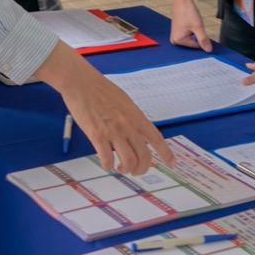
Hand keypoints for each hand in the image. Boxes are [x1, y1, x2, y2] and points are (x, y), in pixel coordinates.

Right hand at [44, 42, 172, 174]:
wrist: (81, 83)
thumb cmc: (101, 89)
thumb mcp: (125, 102)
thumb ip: (132, 118)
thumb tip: (136, 132)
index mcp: (137, 117)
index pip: (156, 139)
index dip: (166, 154)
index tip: (172, 163)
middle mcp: (128, 126)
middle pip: (144, 156)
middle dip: (141, 169)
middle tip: (136, 171)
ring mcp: (113, 131)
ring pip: (128, 161)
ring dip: (126, 169)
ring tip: (120, 167)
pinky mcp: (97, 135)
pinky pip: (106, 158)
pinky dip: (108, 166)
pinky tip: (106, 164)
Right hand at [169, 0, 212, 51]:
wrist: (182, 1)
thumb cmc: (188, 12)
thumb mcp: (198, 27)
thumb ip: (203, 39)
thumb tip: (209, 50)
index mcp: (178, 40)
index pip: (196, 46)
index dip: (202, 38)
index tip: (201, 29)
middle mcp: (174, 40)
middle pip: (192, 44)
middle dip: (197, 37)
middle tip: (195, 26)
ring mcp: (175, 36)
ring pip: (191, 39)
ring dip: (194, 33)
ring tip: (191, 24)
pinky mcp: (176, 32)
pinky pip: (187, 35)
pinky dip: (191, 31)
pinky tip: (190, 23)